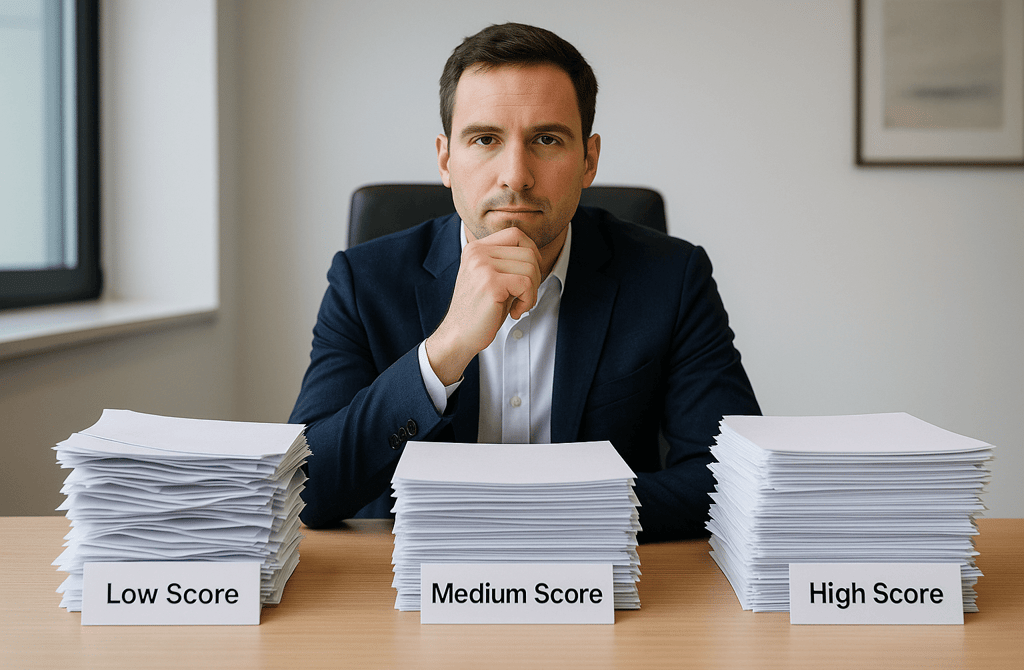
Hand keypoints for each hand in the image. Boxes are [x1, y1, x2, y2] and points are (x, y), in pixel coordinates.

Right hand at [425, 227, 541, 384]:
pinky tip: (515, 312)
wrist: (459, 335)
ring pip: (530, 268)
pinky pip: (526, 284)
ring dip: (532, 291)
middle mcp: (477, 252)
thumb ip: (507, 262)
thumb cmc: (480, 310)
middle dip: (535, 276)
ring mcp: (482, 266)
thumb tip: (536, 253)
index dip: (531, 252)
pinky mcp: (490, 283)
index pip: (515, 234)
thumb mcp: (491, 278)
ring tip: (518, 305)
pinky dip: (528, 301)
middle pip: (528, 251)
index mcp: (476, 248)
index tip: (529, 275)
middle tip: (524, 297)